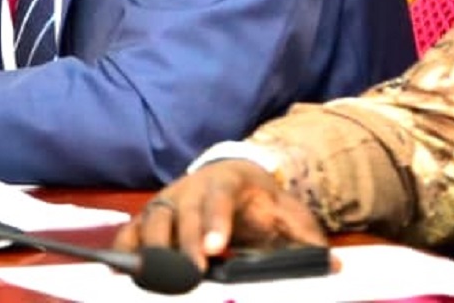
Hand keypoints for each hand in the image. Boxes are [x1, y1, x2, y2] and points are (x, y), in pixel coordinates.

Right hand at [112, 161, 325, 270]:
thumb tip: (333, 265)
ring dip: (151, 249)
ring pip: (152, 220)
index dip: (215, 223)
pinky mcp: (152, 217)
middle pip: (181, 213)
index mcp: (227, 183)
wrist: (238, 176)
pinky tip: (120, 271)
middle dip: (183, 243)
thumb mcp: (288, 214)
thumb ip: (306, 239)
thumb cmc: (263, 203)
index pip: (218, 199)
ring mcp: (167, 200)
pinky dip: (125, 248)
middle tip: (189, 274)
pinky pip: (132, 231)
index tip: (217, 248)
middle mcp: (190, 188)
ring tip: (153, 278)